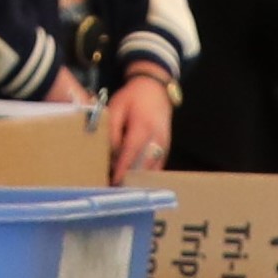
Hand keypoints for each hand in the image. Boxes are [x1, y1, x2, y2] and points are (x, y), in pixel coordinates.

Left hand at [104, 67, 175, 181]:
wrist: (154, 89)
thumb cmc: (132, 98)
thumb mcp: (117, 108)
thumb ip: (113, 131)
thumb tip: (112, 154)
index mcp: (143, 125)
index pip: (131, 151)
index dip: (122, 168)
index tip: (114, 181)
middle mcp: (157, 137)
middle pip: (143, 163)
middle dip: (129, 177)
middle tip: (114, 187)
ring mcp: (164, 143)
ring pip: (152, 167)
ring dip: (138, 177)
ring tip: (123, 185)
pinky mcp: (166, 147)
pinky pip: (157, 165)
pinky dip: (147, 173)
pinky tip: (135, 179)